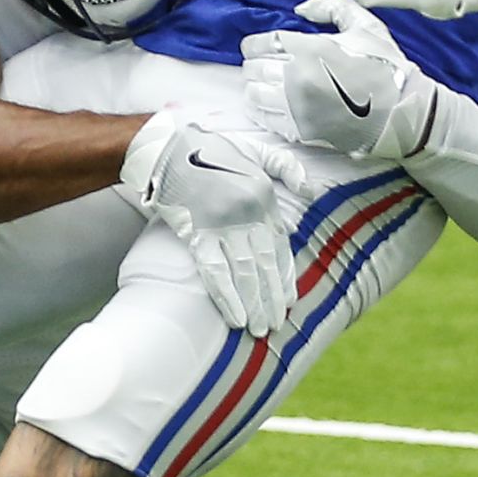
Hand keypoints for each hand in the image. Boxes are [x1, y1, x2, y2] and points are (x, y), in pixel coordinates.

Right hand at [119, 110, 310, 335]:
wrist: (166, 148)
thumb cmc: (210, 149)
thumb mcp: (256, 148)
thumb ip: (286, 167)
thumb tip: (311, 191)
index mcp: (263, 197)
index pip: (280, 246)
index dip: (285, 276)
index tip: (288, 301)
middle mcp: (248, 214)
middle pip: (265, 265)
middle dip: (271, 298)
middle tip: (274, 325)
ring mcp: (223, 225)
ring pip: (244, 273)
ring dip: (253, 304)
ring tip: (258, 329)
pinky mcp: (197, 233)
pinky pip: (214, 272)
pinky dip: (226, 297)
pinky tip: (234, 318)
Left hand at [241, 0, 437, 159]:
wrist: (404, 111)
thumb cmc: (386, 65)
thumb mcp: (366, 25)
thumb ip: (332, 6)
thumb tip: (300, 10)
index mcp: (311, 49)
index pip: (260, 44)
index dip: (253, 45)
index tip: (257, 48)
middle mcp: (299, 78)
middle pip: (254, 69)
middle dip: (254, 66)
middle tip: (261, 66)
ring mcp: (299, 108)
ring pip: (255, 95)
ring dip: (255, 88)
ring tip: (264, 86)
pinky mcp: (302, 131)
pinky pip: (266, 120)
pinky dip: (262, 111)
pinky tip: (271, 105)